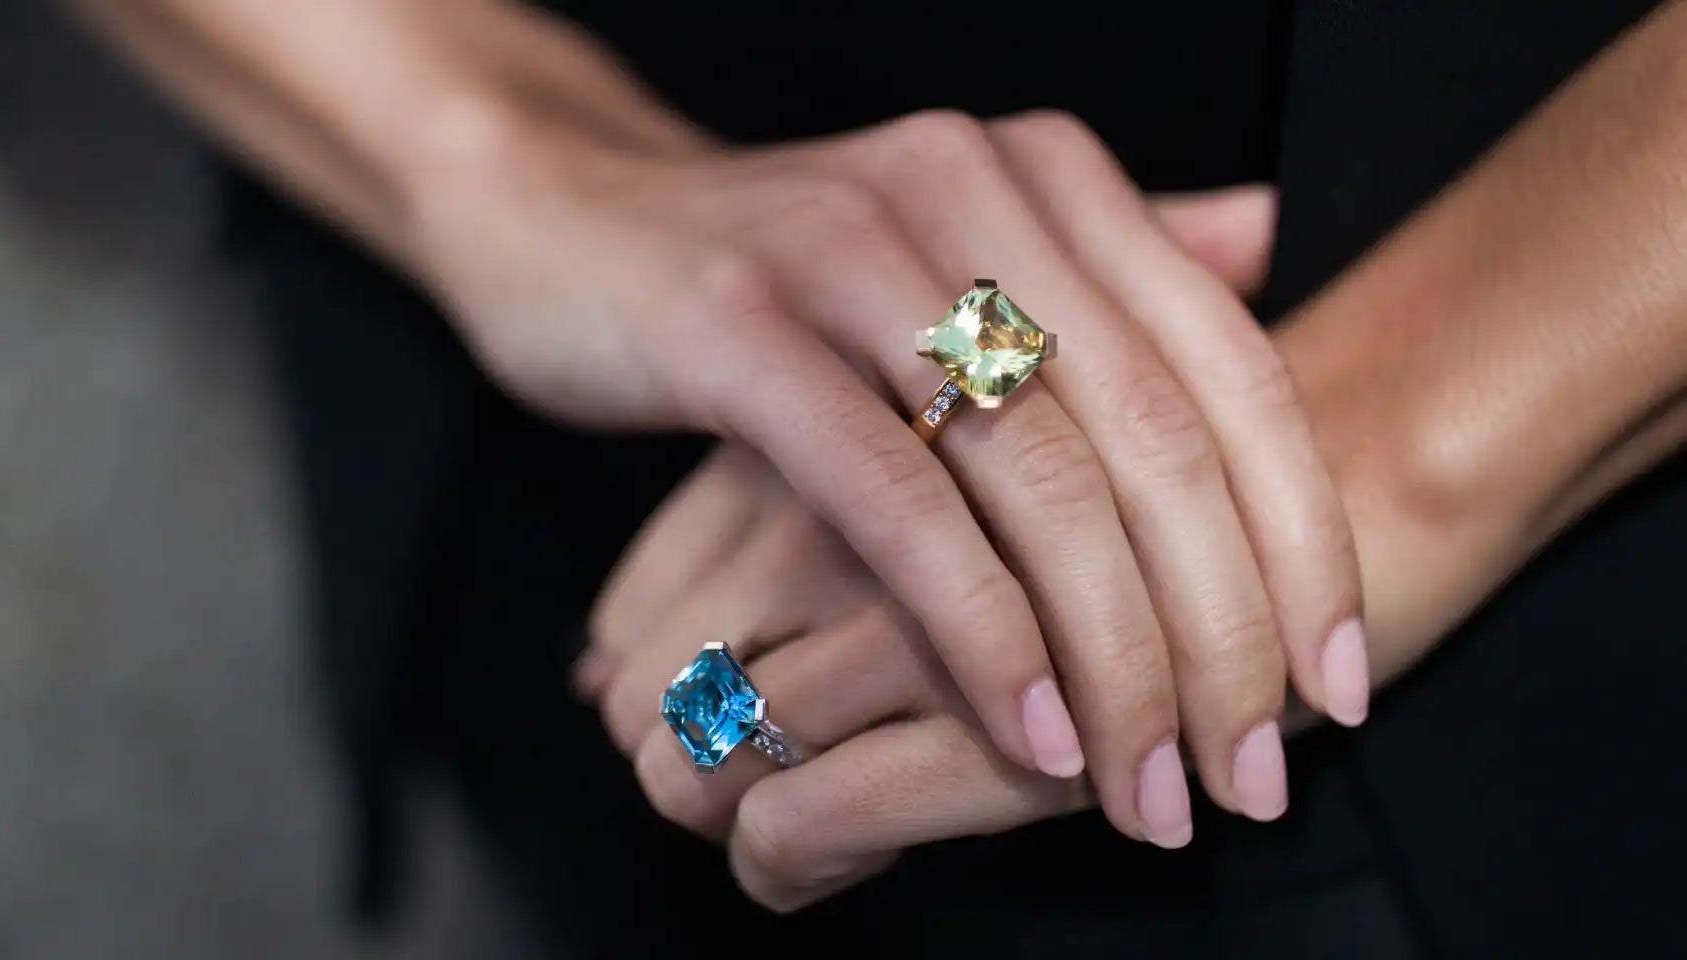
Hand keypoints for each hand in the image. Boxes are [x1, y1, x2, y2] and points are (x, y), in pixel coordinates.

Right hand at [425, 106, 1363, 828]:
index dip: (1304, 534)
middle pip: (1154, 433)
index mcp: (1041, 176)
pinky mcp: (734, 327)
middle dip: (1223, 630)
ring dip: (1114, 655)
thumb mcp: (951, 250)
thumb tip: (1267, 246)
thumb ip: (1106, 255)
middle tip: (1250, 772)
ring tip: (1148, 786)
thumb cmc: (780, 272)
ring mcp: (845, 251)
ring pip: (1037, 474)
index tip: (1335, 686)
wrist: (567, 218)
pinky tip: (1028, 728)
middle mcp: (965, 190)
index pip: (1227, 365)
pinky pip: (890, 495)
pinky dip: (977, 624)